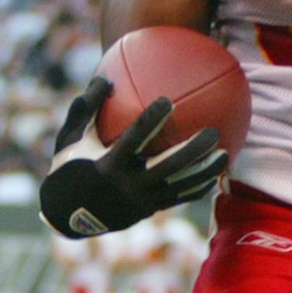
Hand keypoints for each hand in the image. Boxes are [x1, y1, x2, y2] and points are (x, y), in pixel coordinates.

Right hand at [36, 74, 227, 238]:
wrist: (66, 215)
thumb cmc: (68, 166)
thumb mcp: (69, 137)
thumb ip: (86, 107)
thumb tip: (106, 77)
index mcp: (108, 164)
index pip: (134, 139)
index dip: (151, 120)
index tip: (167, 100)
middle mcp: (128, 185)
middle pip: (168, 166)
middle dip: (193, 149)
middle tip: (213, 131)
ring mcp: (141, 201)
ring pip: (179, 186)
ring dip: (204, 171)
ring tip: (225, 155)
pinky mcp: (148, 210)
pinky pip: (178, 199)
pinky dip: (197, 188)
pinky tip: (214, 176)